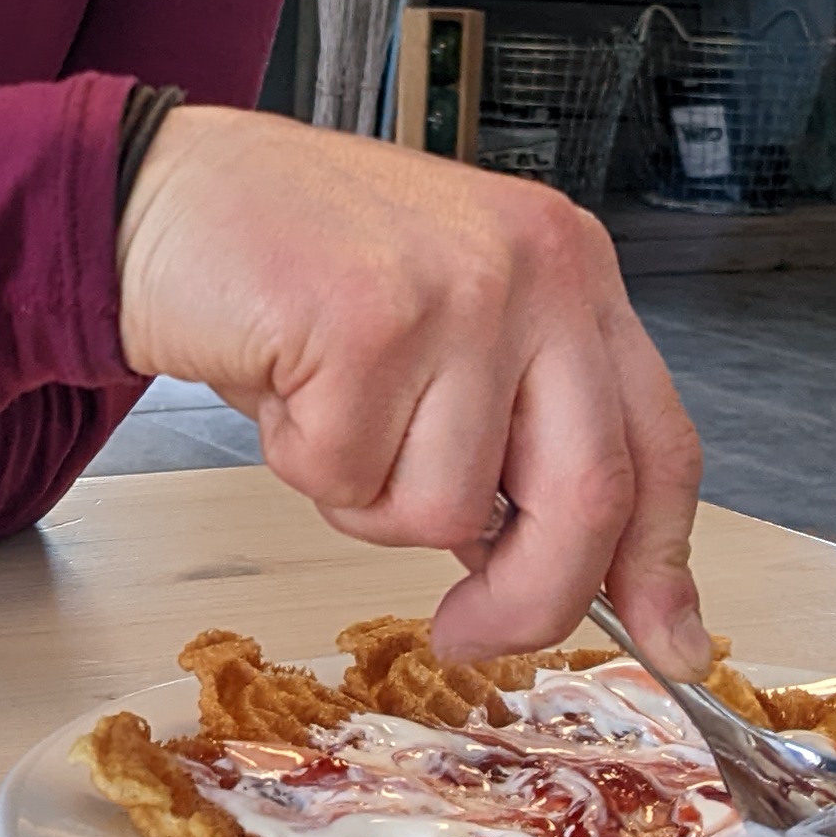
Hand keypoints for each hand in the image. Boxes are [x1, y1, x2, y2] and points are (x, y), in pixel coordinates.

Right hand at [112, 106, 709, 674]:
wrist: (165, 192)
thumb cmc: (294, 270)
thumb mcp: (446, 334)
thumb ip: (516, 429)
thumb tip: (571, 575)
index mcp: (571, 270)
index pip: (659, 444)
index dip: (662, 561)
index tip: (671, 644)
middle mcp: (537, 269)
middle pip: (588, 499)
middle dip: (525, 599)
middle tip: (463, 634)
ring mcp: (456, 289)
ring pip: (447, 507)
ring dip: (364, 494)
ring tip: (322, 402)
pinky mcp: (367, 319)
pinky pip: (348, 477)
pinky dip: (300, 458)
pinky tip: (281, 378)